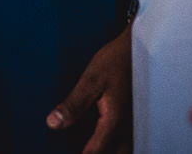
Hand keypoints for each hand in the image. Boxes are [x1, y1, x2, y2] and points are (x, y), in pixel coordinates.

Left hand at [46, 28, 132, 152]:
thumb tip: (53, 123)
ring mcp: (134, 127)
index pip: (95, 152)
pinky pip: (125, 144)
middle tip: (81, 148)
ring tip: (88, 146)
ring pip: (122, 151)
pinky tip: (100, 139)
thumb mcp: (91, 79)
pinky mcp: (135, 122)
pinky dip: (114, 146)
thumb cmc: (115, 61)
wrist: (138, 48)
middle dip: (96, 153)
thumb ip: (73, 104)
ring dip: (108, 150)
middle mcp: (127, 129)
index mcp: (114, 121)